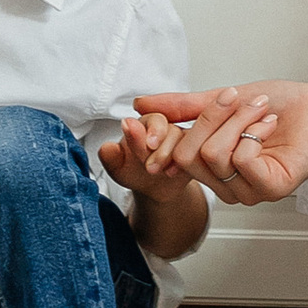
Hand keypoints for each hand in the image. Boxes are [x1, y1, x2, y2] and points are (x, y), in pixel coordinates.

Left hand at [98, 112, 210, 253]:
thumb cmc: (134, 171)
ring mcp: (186, 141)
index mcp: (148, 123)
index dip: (153, 130)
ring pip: (189, 142)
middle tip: (151, 167)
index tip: (150, 143)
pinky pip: (201, 155)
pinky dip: (192, 164)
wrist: (152, 188)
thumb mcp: (118, 168)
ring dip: (177, 157)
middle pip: (173, 130)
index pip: (155, 119)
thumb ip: (111, 157)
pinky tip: (179, 173)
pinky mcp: (197, 155)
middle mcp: (169, 127)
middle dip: (163, 149)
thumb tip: (106, 148)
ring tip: (164, 172)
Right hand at [130, 82, 307, 208]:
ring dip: (237, 121)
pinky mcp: (270, 189)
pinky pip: (239, 160)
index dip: (157, 135)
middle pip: (186, 155)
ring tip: (261, 112)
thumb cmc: (280, 103)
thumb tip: (140, 105)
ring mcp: (247, 190)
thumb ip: (183, 106)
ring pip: (211, 157)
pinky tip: (270, 128)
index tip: (145, 117)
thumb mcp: (221, 99)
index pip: (167, 157)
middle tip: (239, 98)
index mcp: (211, 166)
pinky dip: (253, 133)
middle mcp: (225, 184)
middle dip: (210, 117)